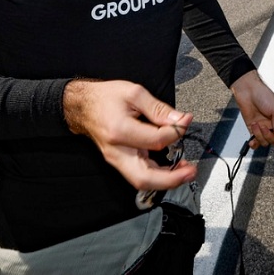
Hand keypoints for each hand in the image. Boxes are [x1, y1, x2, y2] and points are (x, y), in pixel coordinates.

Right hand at [62, 79, 196, 191]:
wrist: (83, 106)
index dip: (176, 131)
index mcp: (120, 131)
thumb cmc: (105, 98)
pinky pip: (140, 175)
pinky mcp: (119, 163)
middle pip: (144, 178)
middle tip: (190, 171)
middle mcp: (117, 152)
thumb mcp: (134, 93)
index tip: (185, 121)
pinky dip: (158, 176)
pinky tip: (172, 168)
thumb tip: (180, 120)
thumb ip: (159, 108)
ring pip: (142, 181)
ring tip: (185, 171)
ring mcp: (116, 160)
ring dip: (167, 180)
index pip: (156, 140)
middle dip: (171, 179)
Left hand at [231, 70, 273, 149]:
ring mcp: (264, 129)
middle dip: (270, 136)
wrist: (248, 91)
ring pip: (266, 142)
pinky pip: (255, 143)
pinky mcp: (254, 130)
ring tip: (256, 124)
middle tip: (264, 126)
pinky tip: (252, 139)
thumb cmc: (264, 95)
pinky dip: (254, 143)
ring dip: (260, 135)